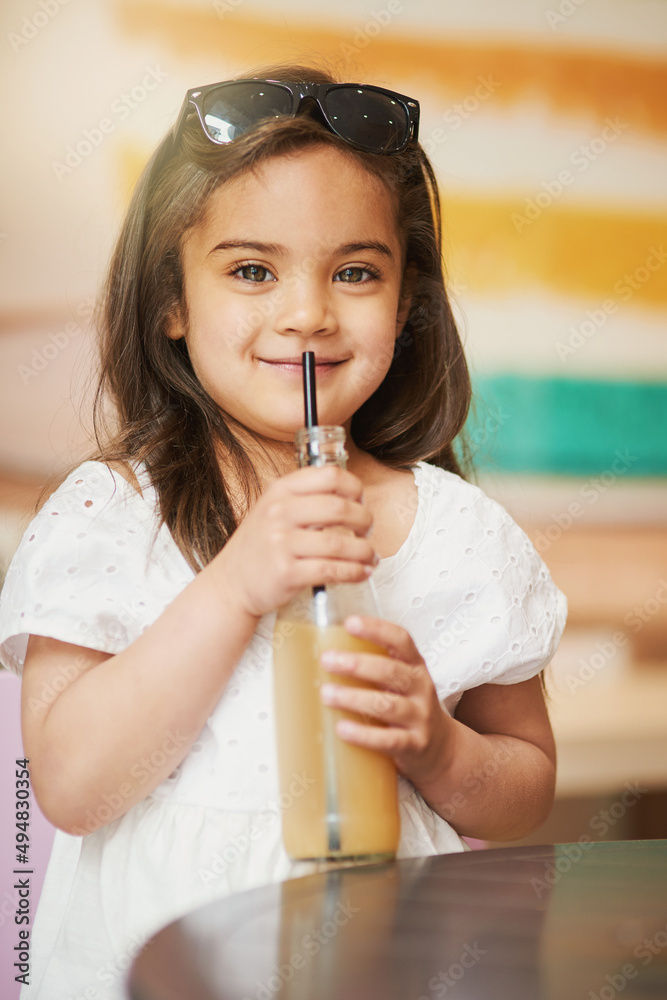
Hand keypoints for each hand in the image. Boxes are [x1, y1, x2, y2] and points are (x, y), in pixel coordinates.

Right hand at [212, 465, 376, 618]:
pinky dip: (354, 572)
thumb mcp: (273, 509)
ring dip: (364, 551)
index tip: (360, 501)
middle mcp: (279, 513)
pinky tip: (361, 572)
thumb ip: (306, 498)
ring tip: (369, 556)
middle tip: (368, 530)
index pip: (329, 476)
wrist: (232, 583)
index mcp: (280, 491)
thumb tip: (353, 496)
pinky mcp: (287, 573)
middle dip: (364, 520)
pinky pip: (332, 570)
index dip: (354, 487)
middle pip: (340, 508)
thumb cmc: (260, 546)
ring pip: (340, 543)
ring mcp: (281, 544)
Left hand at [319, 615, 453, 790]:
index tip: (350, 623)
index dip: (377, 629)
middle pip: (391, 671)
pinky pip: (388, 740)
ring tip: (326, 693)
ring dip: (354, 698)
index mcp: (415, 666)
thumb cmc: (409, 707)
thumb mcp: (400, 682)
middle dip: (357, 664)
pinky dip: (364, 735)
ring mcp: (420, 717)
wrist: (441, 749)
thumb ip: (373, 667)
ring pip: (387, 705)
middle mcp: (421, 688)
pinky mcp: (414, 746)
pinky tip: (342, 728)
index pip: (401, 640)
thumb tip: (324, 655)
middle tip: (327, 660)